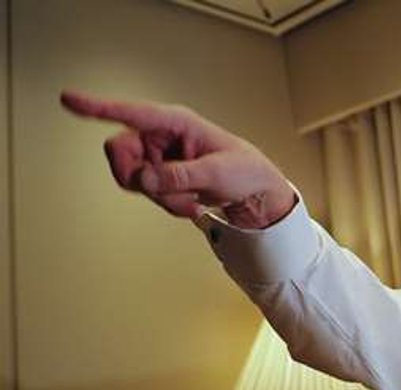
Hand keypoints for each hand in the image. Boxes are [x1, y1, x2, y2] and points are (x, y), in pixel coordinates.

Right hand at [60, 90, 295, 227]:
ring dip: (159, 197)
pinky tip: (190, 204)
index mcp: (176, 121)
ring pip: (131, 178)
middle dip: (139, 179)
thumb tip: (144, 178)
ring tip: (191, 200)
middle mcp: (160, 135)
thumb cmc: (245, 171)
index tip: (68, 100)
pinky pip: (145, 192)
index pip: (131, 113)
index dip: (97, 107)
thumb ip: (180, 176)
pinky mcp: (159, 174)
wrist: (256, 194)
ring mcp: (157, 155)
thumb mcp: (217, 174)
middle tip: (164, 193)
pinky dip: (166, 204)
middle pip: (119, 152)